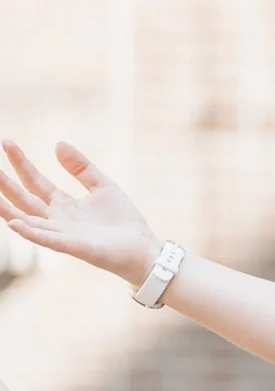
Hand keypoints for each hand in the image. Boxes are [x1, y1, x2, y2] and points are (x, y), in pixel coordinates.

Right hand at [0, 141, 163, 286]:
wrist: (143, 247)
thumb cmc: (123, 221)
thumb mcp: (102, 186)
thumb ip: (81, 167)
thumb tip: (58, 143)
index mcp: (63, 205)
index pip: (35, 181)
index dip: (21, 163)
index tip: (7, 143)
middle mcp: (56, 219)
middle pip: (24, 199)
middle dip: (5, 183)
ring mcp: (62, 234)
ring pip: (26, 220)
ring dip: (6, 208)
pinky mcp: (72, 246)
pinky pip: (47, 239)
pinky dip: (30, 232)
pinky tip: (14, 223)